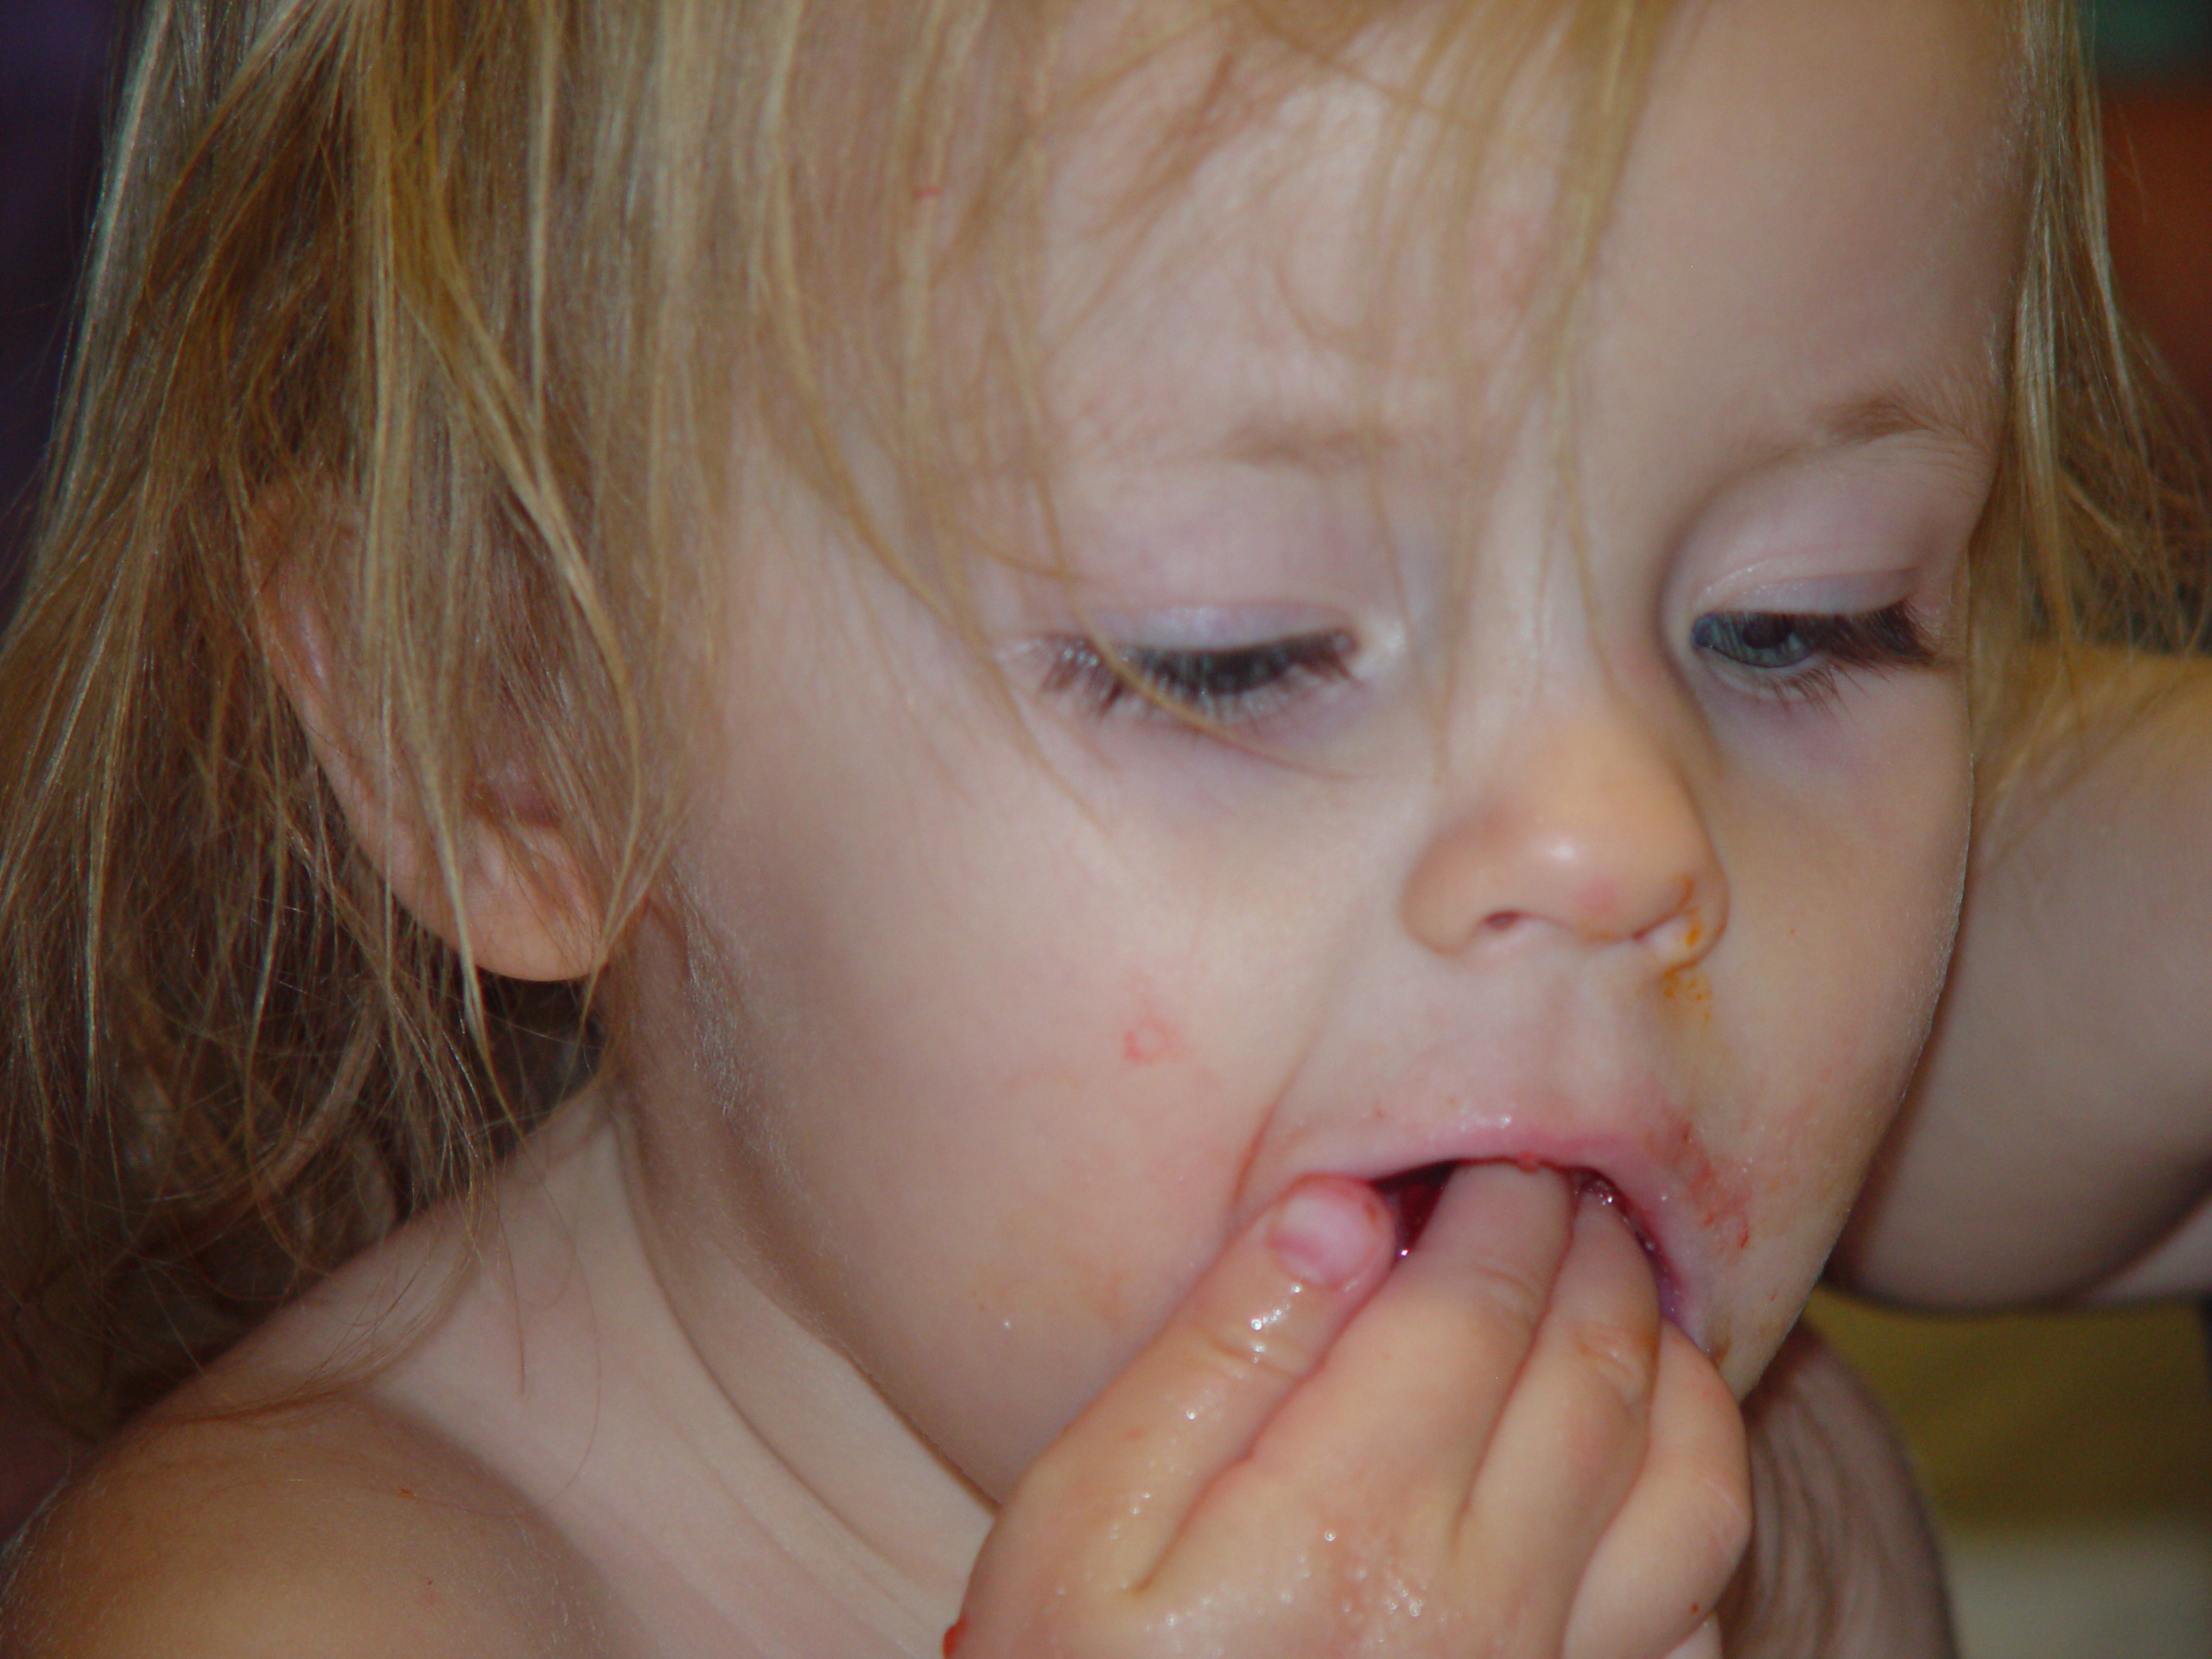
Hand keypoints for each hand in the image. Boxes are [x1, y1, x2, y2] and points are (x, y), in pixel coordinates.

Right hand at [952, 1163, 1749, 1657]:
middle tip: (1555, 1176)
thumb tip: (1340, 1210)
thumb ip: (1219, 1356)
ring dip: (1665, 1345)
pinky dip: (1698, 1474)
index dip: (1494, 1201)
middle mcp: (1481, 1600)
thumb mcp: (1083, 1513)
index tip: (1486, 1147)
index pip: (1472, 1305)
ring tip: (1608, 1279)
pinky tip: (1644, 1428)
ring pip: (1685, 1473)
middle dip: (1584, 1241)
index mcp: (1345, 1521)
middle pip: (1589, 1366)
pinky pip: (1699, 1587)